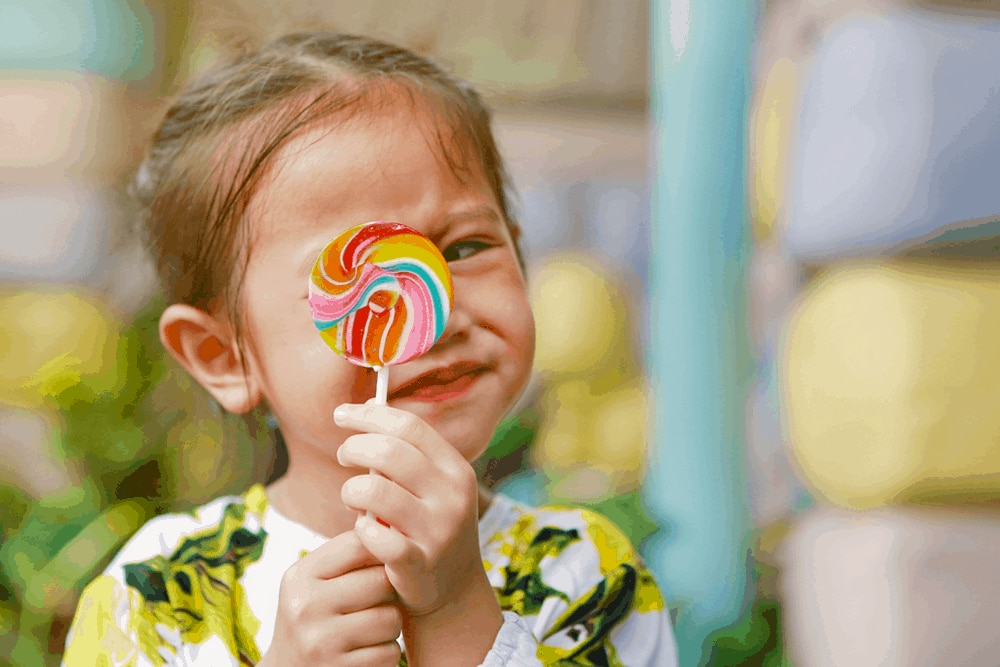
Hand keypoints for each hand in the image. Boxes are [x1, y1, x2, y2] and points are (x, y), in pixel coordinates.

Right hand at [260, 529, 401, 666]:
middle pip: (382, 581)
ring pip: (391, 618)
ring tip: (372, 626)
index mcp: (300, 576)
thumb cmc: (312, 617)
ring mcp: (321, 642)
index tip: (383, 563)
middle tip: (378, 600)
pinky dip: (387, 652)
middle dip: (389, 591)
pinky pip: (390, 652)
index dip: (382, 551)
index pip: (360, 543)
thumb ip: (347, 554)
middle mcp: (305, 606)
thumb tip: (390, 518)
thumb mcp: (313, 582)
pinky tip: (368, 650)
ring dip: (391, 624)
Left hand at [334, 403, 489, 617]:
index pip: (409, 426)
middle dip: (354, 448)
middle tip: (343, 456)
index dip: (370, 415)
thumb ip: (407, 452)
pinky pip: (374, 535)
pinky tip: (363, 531)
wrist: (455, 591)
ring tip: (352, 499)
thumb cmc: (431, 527)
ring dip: (351, 491)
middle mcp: (452, 496)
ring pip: (373, 491)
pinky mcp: (418, 564)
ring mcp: (437, 531)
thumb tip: (367, 406)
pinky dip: (360, 529)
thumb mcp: (434, 487)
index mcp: (455, 469)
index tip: (340, 414)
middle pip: (389, 451)